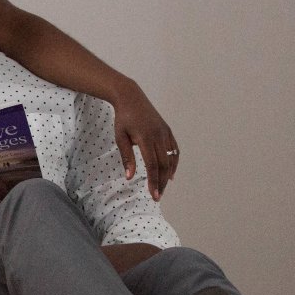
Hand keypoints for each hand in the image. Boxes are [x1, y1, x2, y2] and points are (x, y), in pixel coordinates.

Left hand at [111, 81, 177, 200]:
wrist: (131, 98)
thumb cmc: (123, 119)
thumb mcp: (120, 138)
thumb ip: (127, 158)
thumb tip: (130, 177)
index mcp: (146, 138)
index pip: (152, 165)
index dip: (154, 182)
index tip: (154, 195)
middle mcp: (159, 136)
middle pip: (164, 165)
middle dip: (161, 182)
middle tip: (157, 196)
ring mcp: (165, 133)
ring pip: (171, 159)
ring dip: (168, 175)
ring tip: (162, 187)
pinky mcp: (168, 130)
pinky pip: (174, 150)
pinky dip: (174, 163)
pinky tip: (170, 174)